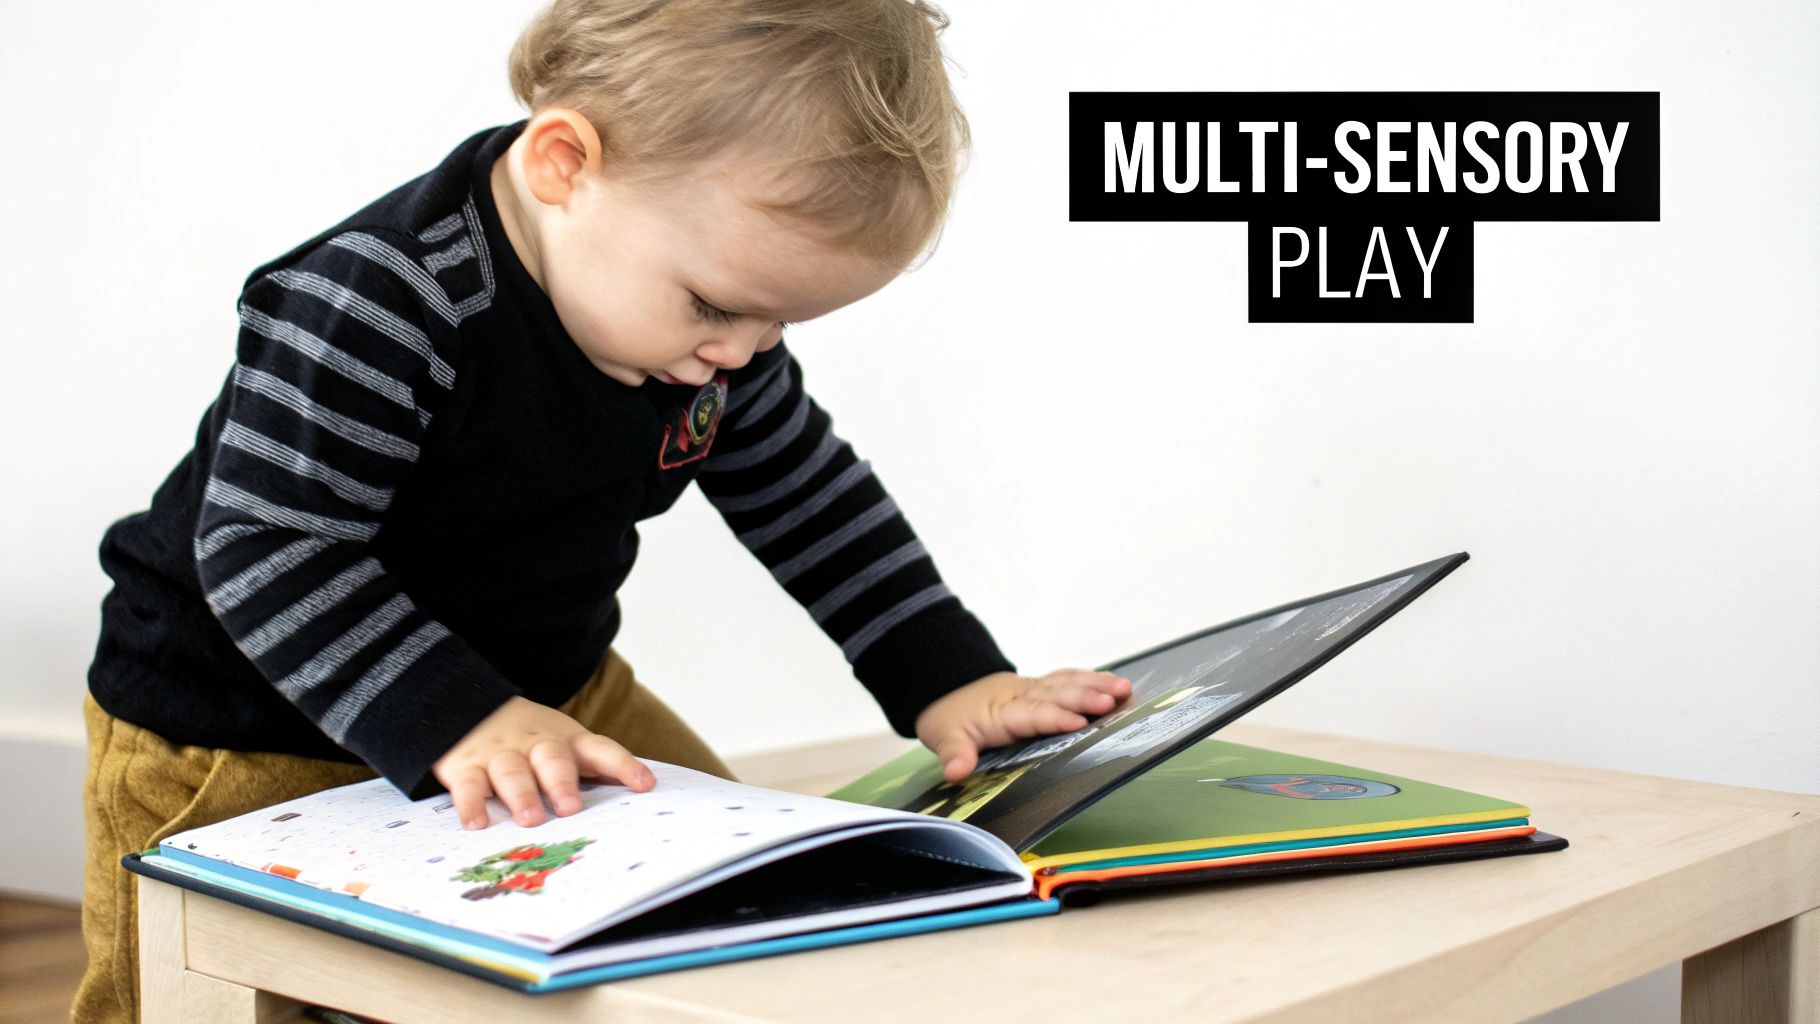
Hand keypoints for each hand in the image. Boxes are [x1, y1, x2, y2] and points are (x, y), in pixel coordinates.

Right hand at [432, 696, 652, 829]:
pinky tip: (476, 823)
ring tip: (531, 819)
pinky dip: (471, 804)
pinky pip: (467, 784)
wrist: (469, 704)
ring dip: (522, 795)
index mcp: (567, 741)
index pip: (601, 750)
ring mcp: (501, 755)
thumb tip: (642, 790)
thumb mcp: (564, 743)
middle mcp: (536, 745)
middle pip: (553, 760)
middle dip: (563, 784)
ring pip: (512, 772)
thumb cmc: (530, 739)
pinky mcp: (466, 766)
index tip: (644, 785)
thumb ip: (594, 766)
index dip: (624, 765)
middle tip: (571, 808)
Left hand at [913, 669, 1131, 781]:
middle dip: (1085, 697)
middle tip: (1113, 699)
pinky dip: (1090, 680)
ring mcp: (1033, 688)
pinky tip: (1112, 683)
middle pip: (1057, 694)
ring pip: (1066, 683)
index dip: (1055, 718)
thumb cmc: (950, 717)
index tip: (1078, 722)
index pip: (1033, 714)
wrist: (945, 686)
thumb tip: (955, 772)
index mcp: (1003, 712)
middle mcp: (1022, 696)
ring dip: (1095, 685)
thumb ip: (954, 755)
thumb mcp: (944, 737)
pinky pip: (1067, 679)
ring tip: (1124, 688)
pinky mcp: (1040, 687)